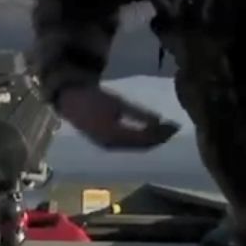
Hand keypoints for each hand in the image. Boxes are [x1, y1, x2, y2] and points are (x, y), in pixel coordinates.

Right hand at [54, 85, 180, 149]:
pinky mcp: (107, 143)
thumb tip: (159, 121)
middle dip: (159, 138)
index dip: (161, 134)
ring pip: (136, 147)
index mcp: (114, 135)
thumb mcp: (118, 103)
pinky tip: (150, 132)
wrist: (70, 101)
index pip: (144, 139)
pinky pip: (129, 145)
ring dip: (152, 140)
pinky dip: (142, 140)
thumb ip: (138, 114)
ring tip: (165, 131)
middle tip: (174, 128)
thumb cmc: (94, 98)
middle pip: (142, 146)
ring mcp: (108, 145)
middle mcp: (112, 145)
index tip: (176, 125)